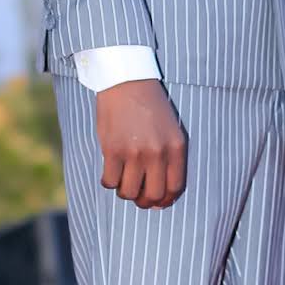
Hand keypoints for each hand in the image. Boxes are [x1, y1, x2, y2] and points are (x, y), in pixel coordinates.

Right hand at [95, 78, 187, 207]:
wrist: (127, 81)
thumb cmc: (150, 105)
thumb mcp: (170, 129)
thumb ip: (169, 158)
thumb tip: (161, 194)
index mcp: (176, 147)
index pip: (175, 187)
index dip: (165, 200)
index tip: (158, 202)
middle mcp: (157, 153)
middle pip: (153, 195)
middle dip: (145, 201)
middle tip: (138, 195)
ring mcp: (134, 153)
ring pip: (130, 192)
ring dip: (126, 192)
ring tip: (123, 182)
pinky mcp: (112, 150)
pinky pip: (110, 182)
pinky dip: (109, 182)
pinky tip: (111, 173)